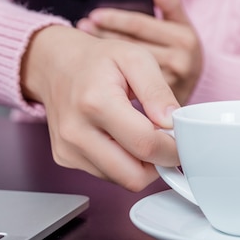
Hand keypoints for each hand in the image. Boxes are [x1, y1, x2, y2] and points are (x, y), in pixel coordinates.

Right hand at [21, 25, 179, 191]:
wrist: (57, 64)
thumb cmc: (98, 60)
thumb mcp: (136, 59)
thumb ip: (157, 91)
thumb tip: (172, 122)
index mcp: (96, 103)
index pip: (146, 144)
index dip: (173, 149)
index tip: (182, 140)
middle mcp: (77, 131)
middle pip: (134, 176)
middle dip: (159, 164)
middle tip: (165, 142)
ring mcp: (68, 149)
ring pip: (122, 180)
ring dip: (142, 165)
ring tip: (142, 135)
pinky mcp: (66, 158)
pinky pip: (107, 176)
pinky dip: (123, 163)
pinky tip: (123, 139)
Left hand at [76, 0, 202, 104]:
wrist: (198, 89)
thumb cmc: (182, 51)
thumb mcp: (182, 26)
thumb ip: (170, 5)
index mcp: (184, 38)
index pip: (140, 24)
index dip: (115, 18)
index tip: (93, 14)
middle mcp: (179, 61)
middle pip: (130, 45)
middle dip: (104, 33)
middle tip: (82, 25)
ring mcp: (170, 83)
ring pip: (126, 65)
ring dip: (104, 53)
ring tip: (85, 42)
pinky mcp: (159, 100)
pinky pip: (130, 85)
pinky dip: (112, 74)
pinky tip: (97, 66)